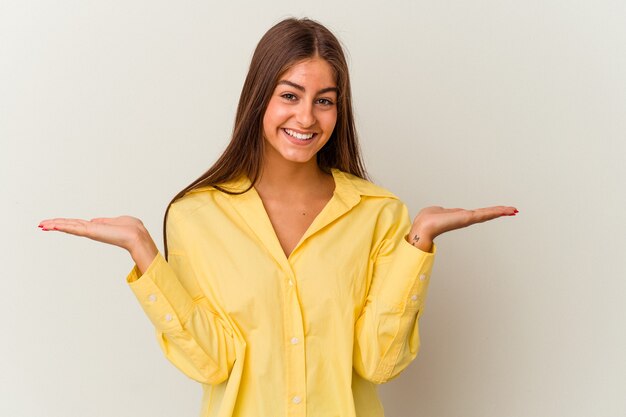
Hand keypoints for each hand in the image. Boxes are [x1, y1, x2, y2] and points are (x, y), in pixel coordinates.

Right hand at [38, 216, 158, 272]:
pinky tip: (53, 225)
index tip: (54, 223)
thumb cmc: (131, 229)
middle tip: (41, 225)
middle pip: (70, 226)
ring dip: (55, 225)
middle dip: (55, 224)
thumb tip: (95, 221)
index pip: (77, 224)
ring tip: (42, 225)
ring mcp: (91, 231)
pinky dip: (63, 226)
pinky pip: (74, 228)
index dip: (65, 223)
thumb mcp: (116, 220)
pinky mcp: (92, 232)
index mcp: (97, 227)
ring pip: (69, 227)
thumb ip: (104, 221)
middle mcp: (92, 230)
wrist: (136, 236)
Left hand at [407, 206, 517, 251]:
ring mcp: (467, 219)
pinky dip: (494, 212)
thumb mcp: (438, 211)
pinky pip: (484, 214)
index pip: (479, 213)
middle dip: (500, 212)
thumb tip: (441, 210)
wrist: (424, 226)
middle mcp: (466, 218)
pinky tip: (504, 211)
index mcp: (460, 216)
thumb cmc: (427, 219)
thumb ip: (442, 211)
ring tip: (513, 210)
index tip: (500, 210)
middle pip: (487, 214)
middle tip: (513, 210)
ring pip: (488, 214)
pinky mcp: (467, 219)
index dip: (490, 211)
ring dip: (501, 211)